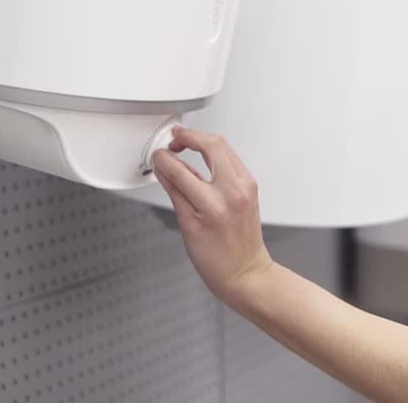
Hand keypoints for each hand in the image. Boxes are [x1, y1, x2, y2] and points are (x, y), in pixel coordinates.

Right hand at [152, 125, 274, 303]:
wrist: (245, 272)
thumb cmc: (217, 259)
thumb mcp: (187, 227)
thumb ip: (175, 193)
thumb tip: (164, 170)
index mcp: (213, 205)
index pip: (182, 170)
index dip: (165, 158)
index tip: (157, 155)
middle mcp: (234, 191)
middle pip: (212, 145)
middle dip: (189, 136)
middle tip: (174, 138)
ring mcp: (246, 186)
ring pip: (225, 147)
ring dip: (204, 140)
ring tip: (185, 143)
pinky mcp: (251, 186)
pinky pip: (232, 159)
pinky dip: (216, 152)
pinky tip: (203, 156)